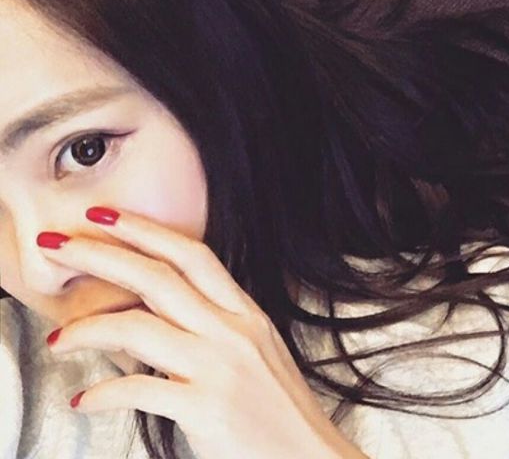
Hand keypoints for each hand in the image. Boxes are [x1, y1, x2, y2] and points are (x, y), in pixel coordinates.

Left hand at [38, 206, 368, 458]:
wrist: (310, 455)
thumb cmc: (278, 406)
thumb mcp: (254, 350)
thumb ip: (213, 324)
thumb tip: (156, 309)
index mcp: (245, 313)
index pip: (193, 256)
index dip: (147, 230)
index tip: (107, 216)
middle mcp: (232, 331)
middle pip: (157, 278)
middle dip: (101, 255)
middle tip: (59, 244)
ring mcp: (219, 367)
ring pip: (139, 327)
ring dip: (87, 329)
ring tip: (57, 339)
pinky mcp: (206, 408)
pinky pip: (139, 389)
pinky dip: (104, 392)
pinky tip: (86, 398)